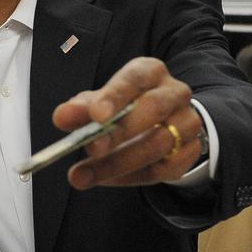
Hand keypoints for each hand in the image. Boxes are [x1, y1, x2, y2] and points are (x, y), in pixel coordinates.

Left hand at [52, 57, 203, 189]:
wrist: (165, 122)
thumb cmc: (127, 107)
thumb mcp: (102, 102)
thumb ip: (82, 108)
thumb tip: (62, 117)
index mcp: (151, 72)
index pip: (134, 78)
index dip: (115, 96)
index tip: (95, 115)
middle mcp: (175, 93)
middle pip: (152, 109)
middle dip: (119, 132)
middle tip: (90, 149)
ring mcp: (187, 122)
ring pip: (157, 144)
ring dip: (117, 163)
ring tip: (83, 176)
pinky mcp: (189, 151)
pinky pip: (162, 169)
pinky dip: (131, 177)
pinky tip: (107, 179)